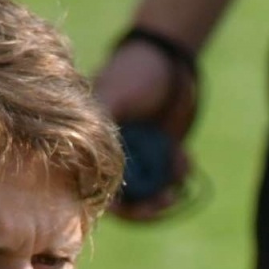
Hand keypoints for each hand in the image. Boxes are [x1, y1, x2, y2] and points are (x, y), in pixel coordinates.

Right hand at [93, 38, 197, 220]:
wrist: (169, 59)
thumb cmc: (135, 73)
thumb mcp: (114, 97)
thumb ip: (97, 126)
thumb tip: (83, 162)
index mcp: (90, 143)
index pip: (95, 189)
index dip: (117, 207)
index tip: (140, 209)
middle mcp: (112, 154)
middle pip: (127, 200)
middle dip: (149, 205)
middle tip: (169, 200)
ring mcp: (138, 155)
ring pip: (152, 191)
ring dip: (168, 186)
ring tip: (180, 163)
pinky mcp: (162, 153)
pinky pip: (171, 177)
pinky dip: (180, 172)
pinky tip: (185, 155)